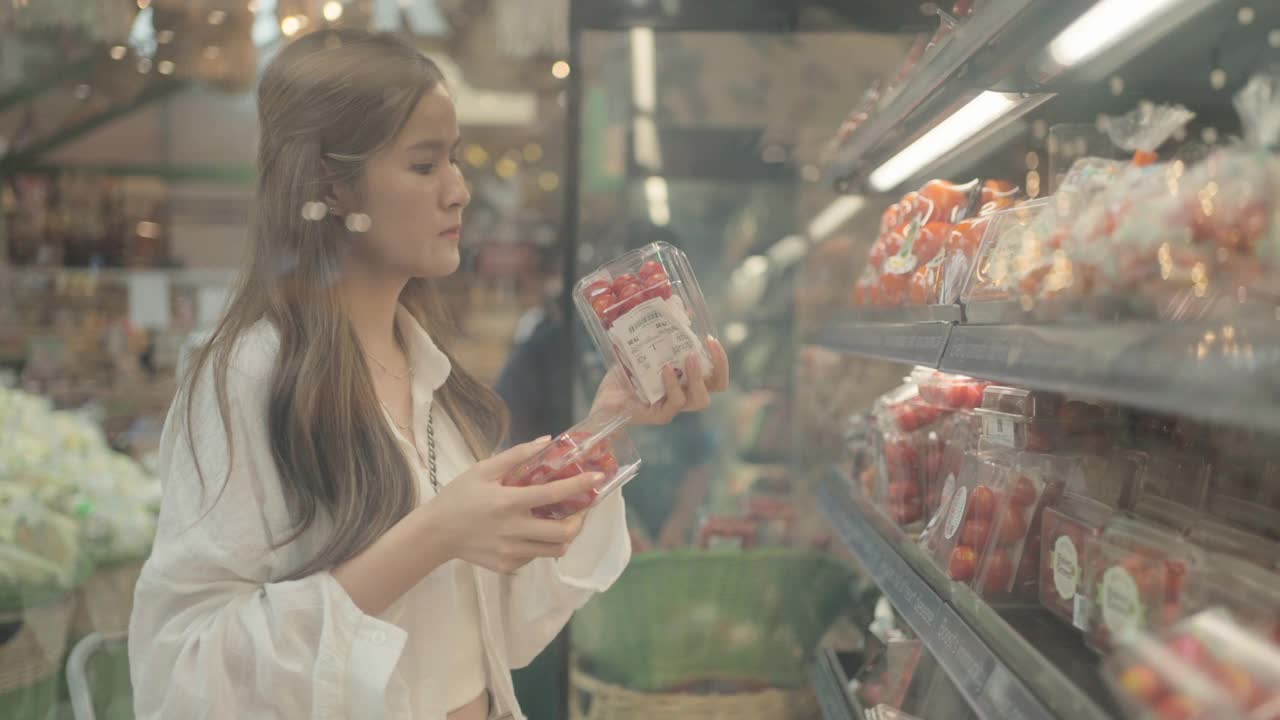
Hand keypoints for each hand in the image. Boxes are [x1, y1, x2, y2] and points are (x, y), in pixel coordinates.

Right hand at [434, 438, 599, 573]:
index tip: (598, 478)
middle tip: (580, 509)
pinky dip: (541, 545)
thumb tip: (547, 441)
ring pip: (555, 549)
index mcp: (509, 502)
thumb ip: (517, 455)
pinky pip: (536, 557)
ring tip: (561, 521)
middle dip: (580, 520)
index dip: (580, 485)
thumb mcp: (483, 469)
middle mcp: (514, 530)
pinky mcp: (508, 566)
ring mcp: (512, 551)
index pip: (554, 494)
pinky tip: (532, 532)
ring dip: (564, 535)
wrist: (435, 534)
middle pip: (564, 532)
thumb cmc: (459, 497)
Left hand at [591, 337, 730, 425]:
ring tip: (688, 356)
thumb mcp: (644, 349)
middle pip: (717, 388)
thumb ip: (662, 333)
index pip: (716, 376)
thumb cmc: (625, 376)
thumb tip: (679, 308)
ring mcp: (674, 407)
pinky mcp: (661, 415)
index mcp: (687, 381)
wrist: (604, 400)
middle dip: (719, 366)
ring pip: (700, 399)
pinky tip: (665, 369)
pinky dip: (672, 384)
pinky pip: (675, 402)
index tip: (711, 339)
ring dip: (697, 375)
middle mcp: (685, 394)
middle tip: (707, 344)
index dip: (720, 359)